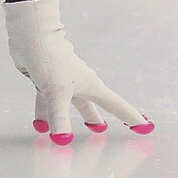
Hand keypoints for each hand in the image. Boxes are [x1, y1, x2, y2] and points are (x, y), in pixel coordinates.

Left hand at [4, 0, 150, 144]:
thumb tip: (63, 142)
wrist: (31, 35)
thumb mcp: (56, 93)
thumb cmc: (50, 59)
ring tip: (66, 135)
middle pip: (90, 106)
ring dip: (66, 119)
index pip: (116, 106)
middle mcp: (77, 84)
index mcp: (90, 86)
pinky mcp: (44, 80)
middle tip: (102, 130)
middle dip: (95, 118)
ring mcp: (60, 82)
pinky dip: (45, 114)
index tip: (146, 126)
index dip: (131, 117)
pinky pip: (46, 103)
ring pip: (66, 105)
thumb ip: (60, 118)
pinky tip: (40, 125)